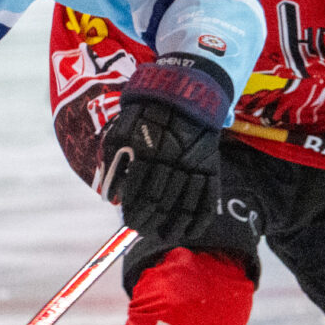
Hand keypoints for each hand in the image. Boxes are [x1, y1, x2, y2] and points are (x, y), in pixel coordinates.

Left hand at [95, 55, 227, 244]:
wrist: (186, 89)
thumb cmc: (146, 113)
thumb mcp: (122, 130)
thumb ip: (114, 162)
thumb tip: (112, 196)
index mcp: (146, 149)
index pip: (138, 191)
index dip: (134, 212)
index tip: (129, 224)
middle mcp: (171, 157)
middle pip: (159, 200)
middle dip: (148, 221)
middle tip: (141, 230)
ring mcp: (194, 162)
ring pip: (183, 204)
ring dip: (172, 226)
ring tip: (162, 235)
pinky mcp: (212, 164)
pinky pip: (208, 198)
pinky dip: (198, 220)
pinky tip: (188, 232)